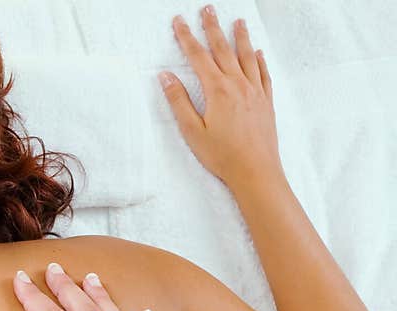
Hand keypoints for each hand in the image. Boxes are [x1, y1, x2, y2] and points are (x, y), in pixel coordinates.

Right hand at [159, 5, 282, 185]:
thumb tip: (166, 77)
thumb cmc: (222, 155)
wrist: (256, 171)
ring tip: (237, 21)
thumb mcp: (192, 131)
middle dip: (213, 28)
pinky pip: (263, 74)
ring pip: (246, 56)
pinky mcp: (266, 102)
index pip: (198, 57)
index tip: (179, 21)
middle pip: (223, 49)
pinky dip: (259, 60)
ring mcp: (255, 91)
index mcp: (217, 90)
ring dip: (240, 37)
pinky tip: (257, 52)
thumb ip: (179, 102)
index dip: (187, 37)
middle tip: (208, 9)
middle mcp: (238, 85)